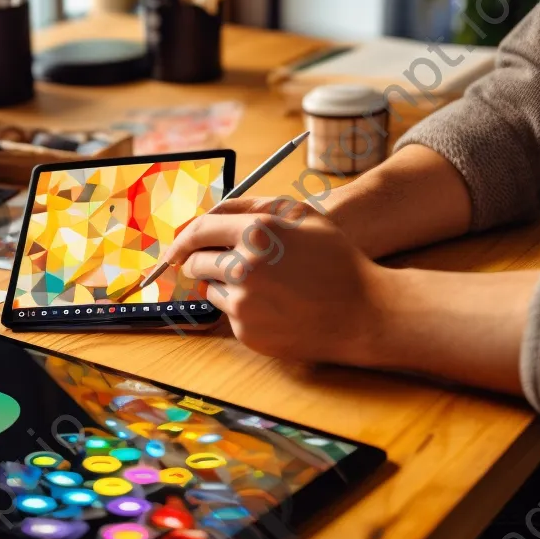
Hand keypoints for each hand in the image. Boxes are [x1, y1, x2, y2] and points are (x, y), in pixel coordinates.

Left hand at [163, 199, 389, 366]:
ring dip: (222, 284)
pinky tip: (273, 305)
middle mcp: (245, 267)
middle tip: (213, 262)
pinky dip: (241, 307)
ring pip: (209, 288)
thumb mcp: (301, 215)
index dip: (183, 237)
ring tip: (263, 283)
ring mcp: (244, 303)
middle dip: (198, 260)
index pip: (199, 230)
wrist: (363, 313)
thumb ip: (252, 206)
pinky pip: (228, 313)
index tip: (176, 245)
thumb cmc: (335, 258)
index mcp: (257, 232)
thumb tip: (211, 211)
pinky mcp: (247, 331)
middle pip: (196, 262)